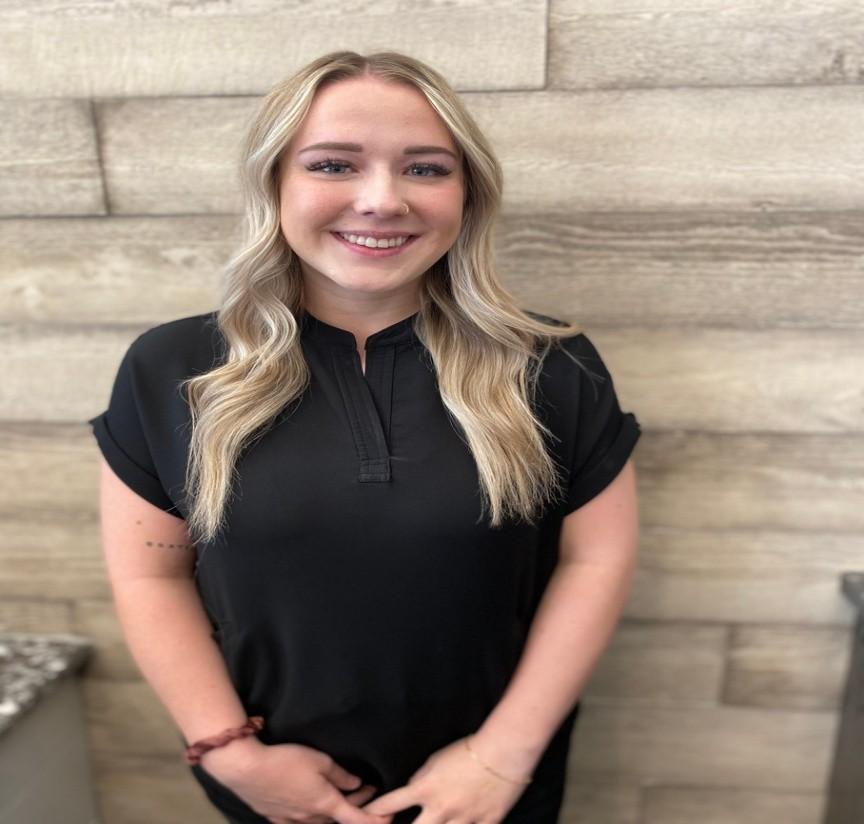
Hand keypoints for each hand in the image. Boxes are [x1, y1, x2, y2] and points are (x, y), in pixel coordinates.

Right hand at [201, 738, 393, 823]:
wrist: (246, 768)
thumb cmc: (286, 761)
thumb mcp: (320, 761)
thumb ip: (340, 775)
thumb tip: (356, 785)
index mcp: (324, 803)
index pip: (355, 819)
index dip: (373, 821)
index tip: (388, 819)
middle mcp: (310, 817)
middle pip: (338, 817)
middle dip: (357, 805)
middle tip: (369, 790)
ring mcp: (291, 820)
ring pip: (319, 821)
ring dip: (335, 810)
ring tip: (343, 795)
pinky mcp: (275, 817)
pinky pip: (299, 822)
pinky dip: (312, 815)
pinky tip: (310, 805)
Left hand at [360, 736, 532, 823]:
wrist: (502, 752)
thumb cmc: (468, 750)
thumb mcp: (436, 759)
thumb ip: (421, 778)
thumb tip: (411, 791)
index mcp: (426, 788)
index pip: (391, 803)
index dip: (373, 812)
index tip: (362, 816)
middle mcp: (441, 809)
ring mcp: (463, 820)